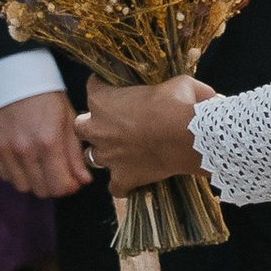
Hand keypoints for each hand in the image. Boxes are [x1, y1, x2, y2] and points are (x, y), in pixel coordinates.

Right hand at [0, 88, 91, 196]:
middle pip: (41, 190)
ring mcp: (4, 151)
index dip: (70, 187)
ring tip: (42, 164)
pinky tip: (25, 158)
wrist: (14, 77)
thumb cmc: (48, 98)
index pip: (60, 185)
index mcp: (48, 142)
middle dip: (54, 186)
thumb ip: (75, 154)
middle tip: (59, 173)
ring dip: (35, 181)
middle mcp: (24, 150)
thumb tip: (84, 181)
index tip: (74, 180)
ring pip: (22, 186)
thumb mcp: (68, 121)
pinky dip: (17, 173)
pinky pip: (5, 175)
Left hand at [80, 75, 211, 191]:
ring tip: (121, 150)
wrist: (189, 137)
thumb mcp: (175, 84)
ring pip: (92, 157)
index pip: (93, 87)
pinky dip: (122, 183)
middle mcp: (98, 129)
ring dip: (104, 152)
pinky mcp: (123, 178)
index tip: (115, 87)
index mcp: (103, 101)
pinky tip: (133, 177)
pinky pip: (115, 187)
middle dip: (92, 124)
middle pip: (80, 126)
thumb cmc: (179, 105)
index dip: (104, 86)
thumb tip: (176, 87)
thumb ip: (165, 84)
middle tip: (112, 122)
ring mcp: (108, 156)